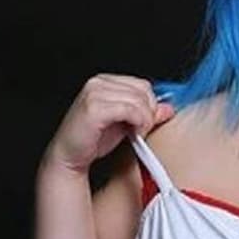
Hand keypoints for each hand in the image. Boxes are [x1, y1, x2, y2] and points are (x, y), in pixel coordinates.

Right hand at [42, 73, 174, 175]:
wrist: (70, 156)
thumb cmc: (94, 140)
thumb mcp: (126, 124)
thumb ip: (146, 113)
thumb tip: (168, 108)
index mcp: (105, 82)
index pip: (142, 85)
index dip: (150, 105)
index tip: (145, 123)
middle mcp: (98, 82)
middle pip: (143, 90)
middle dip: (148, 113)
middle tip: (140, 130)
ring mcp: (95, 93)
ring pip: (139, 101)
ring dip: (144, 121)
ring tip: (135, 133)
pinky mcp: (94, 107)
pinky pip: (130, 110)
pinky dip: (138, 123)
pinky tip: (132, 134)